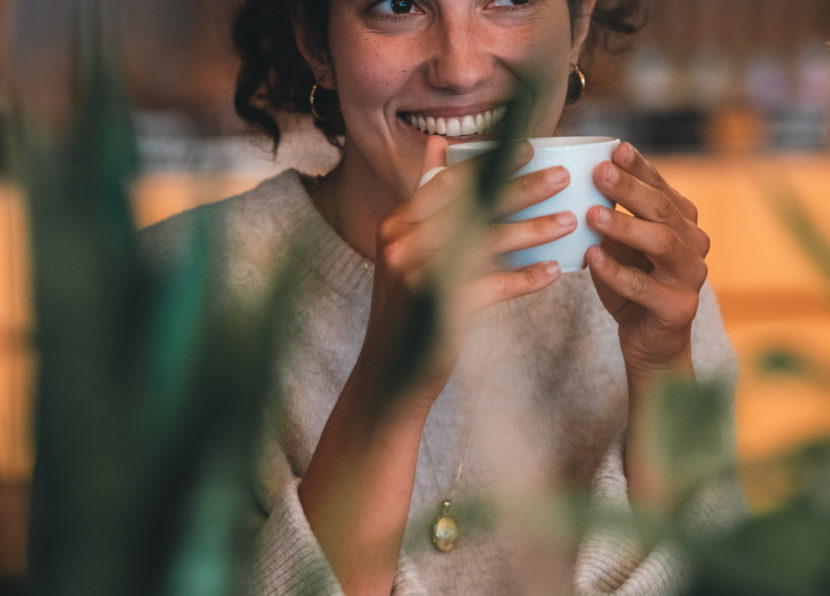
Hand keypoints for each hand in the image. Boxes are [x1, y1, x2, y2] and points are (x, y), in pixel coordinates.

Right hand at [358, 135, 576, 407]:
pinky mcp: (440, 307)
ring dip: (533, 230)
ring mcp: (419, 275)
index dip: (490, 163)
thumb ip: (425, 201)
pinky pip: (493, 285)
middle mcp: (403, 243)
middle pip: (473, 205)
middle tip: (561, 178)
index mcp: (397, 223)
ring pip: (487, 241)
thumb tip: (437, 145)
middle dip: (521, 188)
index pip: (449, 182)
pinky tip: (553, 271)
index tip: (528, 149)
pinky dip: (526, 277)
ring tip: (567, 222)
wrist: (391, 369)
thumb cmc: (409, 305)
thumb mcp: (406, 248)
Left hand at [585, 142, 709, 376]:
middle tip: (598, 172)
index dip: (640, 167)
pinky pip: (644, 286)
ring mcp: (691, 276)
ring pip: (660, 243)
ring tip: (591, 214)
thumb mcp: (621, 246)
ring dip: (624, 226)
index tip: (615, 148)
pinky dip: (616, 271)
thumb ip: (612, 216)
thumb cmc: (631, 285)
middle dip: (630, 188)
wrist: (650, 342)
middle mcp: (693, 244)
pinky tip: (592, 257)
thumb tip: (581, 178)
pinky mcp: (679, 307)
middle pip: (662, 210)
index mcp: (682, 223)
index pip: (662, 188)